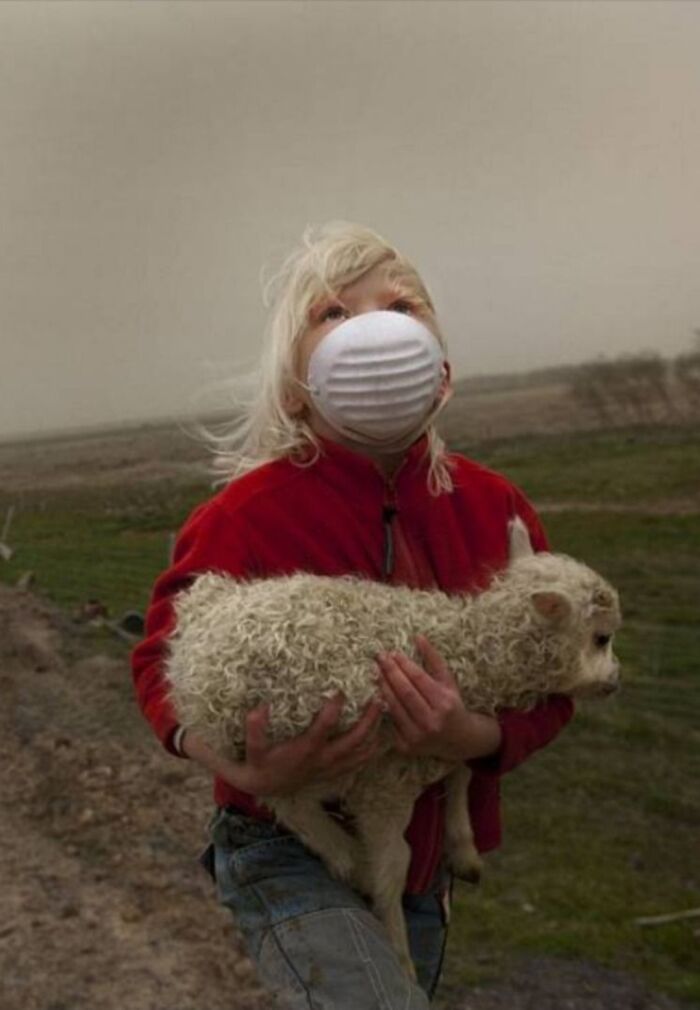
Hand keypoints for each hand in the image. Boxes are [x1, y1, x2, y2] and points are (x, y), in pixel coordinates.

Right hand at [239, 693, 383, 796]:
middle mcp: (323, 759)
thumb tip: (259, 708)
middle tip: (378, 697)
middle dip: (368, 720)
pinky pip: (359, 762)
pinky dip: (372, 749)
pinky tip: (381, 734)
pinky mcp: (335, 771)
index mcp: (306, 749)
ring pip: (361, 751)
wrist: (266, 787)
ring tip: (385, 710)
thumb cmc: (260, 763)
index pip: (324, 728)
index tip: (341, 690)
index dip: (333, 709)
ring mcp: (332, 767)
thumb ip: (255, 730)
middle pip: (354, 740)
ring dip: (375, 732)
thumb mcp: (253, 749)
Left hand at [376, 635, 501, 761]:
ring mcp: (418, 736)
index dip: (404, 664)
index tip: (393, 652)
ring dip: (383, 687)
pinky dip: (384, 706)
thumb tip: (418, 636)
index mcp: (444, 703)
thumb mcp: (448, 681)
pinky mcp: (406, 747)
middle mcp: (432, 721)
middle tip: (379, 657)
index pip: (419, 679)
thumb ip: (433, 659)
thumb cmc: (451, 705)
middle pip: (404, 692)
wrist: (458, 741)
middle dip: (390, 672)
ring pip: (394, 707)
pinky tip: (379, 692)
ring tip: (376, 671)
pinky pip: (391, 722)